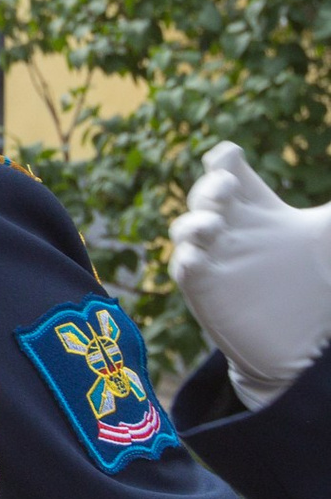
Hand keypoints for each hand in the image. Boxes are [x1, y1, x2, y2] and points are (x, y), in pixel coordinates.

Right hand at [170, 142, 330, 410]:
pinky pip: (182, 268)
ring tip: (213, 224)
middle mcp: (229, 227)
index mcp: (255, 208)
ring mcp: (212, 256)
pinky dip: (187, 259)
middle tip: (227, 186)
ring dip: (194, 222)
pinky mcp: (202, 288)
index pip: (228, 171)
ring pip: (185, 228)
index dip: (224, 160)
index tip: (230, 157)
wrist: (308, 340)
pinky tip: (198, 258)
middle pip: (205, 193)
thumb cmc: (317, 283)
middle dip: (210, 186)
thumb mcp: (330, 237)